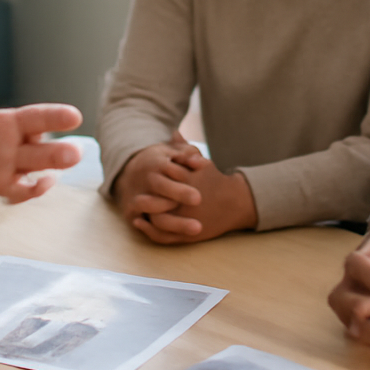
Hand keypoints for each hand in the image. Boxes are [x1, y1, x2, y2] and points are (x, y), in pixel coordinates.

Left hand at [0, 46, 82, 201]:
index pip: (37, 118)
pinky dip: (32, 189)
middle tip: (76, 153)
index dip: (54, 117)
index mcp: (8, 123)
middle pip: (43, 147)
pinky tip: (41, 185)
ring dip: (51, 170)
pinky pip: (20, 190)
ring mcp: (10, 167)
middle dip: (60, 151)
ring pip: (36, 168)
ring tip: (60, 172)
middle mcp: (15, 144)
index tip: (74, 116)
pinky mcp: (0, 186)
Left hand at [117, 134, 257, 244]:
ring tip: (135, 212)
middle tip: (135, 198)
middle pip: (161, 204)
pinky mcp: (189, 235)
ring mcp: (189, 220)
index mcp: (191, 183)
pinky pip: (165, 237)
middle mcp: (189, 203)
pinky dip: (151, 232)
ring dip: (147, 218)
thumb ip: (185, 149)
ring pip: (162, 222)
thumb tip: (174, 132)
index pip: (167, 183)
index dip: (153, 182)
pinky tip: (140, 223)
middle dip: (148, 201)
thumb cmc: (215, 180)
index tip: (143, 178)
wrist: (235, 202)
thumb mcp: (202, 163)